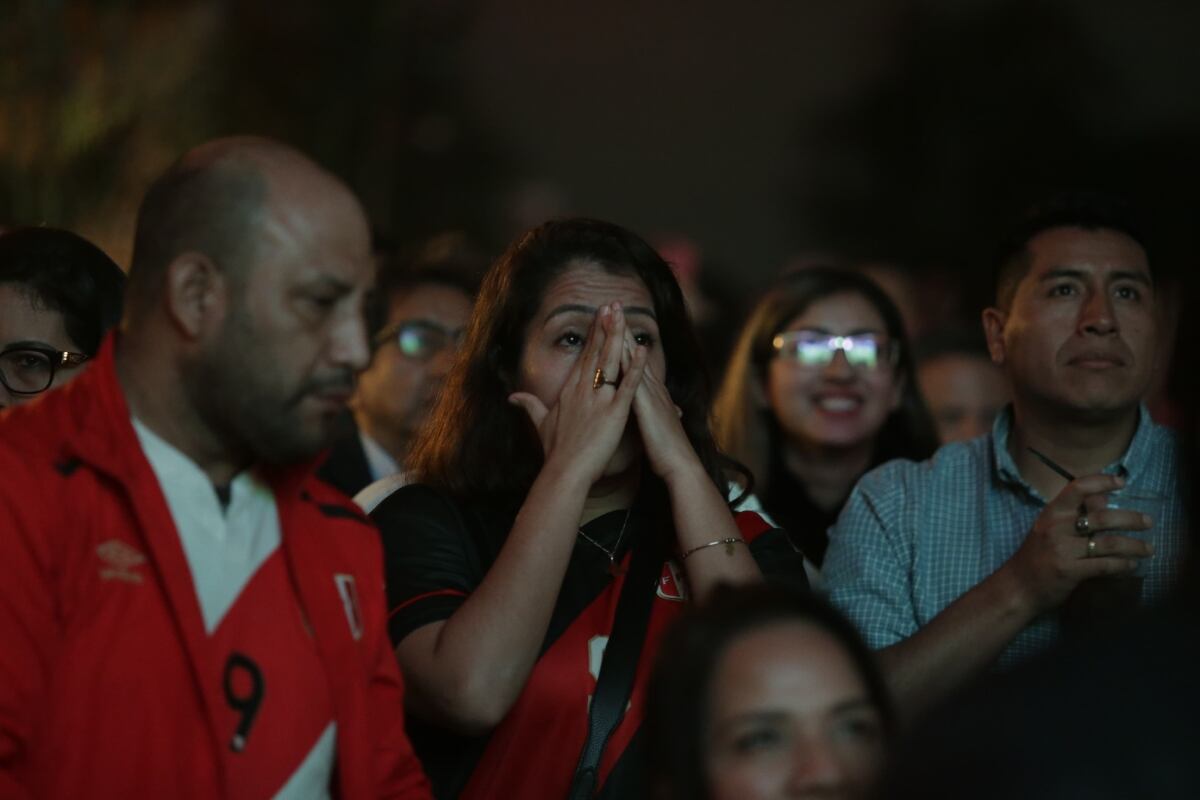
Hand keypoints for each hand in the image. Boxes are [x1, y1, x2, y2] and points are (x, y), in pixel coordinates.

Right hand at [508, 304, 645, 485]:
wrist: (564, 471)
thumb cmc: (555, 451)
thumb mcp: (540, 424)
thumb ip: (529, 406)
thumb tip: (513, 397)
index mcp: (570, 390)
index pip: (584, 356)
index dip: (593, 334)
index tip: (600, 315)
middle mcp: (583, 390)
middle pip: (596, 351)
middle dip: (605, 326)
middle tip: (613, 303)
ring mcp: (598, 399)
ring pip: (610, 361)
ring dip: (617, 336)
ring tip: (624, 315)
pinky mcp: (614, 412)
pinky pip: (628, 386)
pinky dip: (636, 367)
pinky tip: (643, 350)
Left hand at [624, 327, 698, 481]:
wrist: (680, 466)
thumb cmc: (666, 449)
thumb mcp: (654, 425)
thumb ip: (649, 411)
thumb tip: (647, 406)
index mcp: (649, 393)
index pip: (632, 360)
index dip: (622, 340)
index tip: (611, 320)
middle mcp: (652, 388)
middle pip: (633, 352)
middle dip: (622, 328)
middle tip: (612, 304)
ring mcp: (652, 396)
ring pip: (635, 360)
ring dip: (625, 337)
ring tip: (616, 315)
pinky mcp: (649, 408)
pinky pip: (638, 382)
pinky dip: (634, 364)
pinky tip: (628, 349)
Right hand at [1003, 474, 1152, 614]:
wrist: (1017, 587)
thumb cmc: (1036, 556)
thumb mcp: (1049, 529)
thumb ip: (1074, 514)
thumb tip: (1104, 498)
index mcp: (1052, 513)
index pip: (1077, 488)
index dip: (1102, 481)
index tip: (1122, 482)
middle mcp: (1056, 528)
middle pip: (1102, 517)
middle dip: (1131, 519)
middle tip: (1148, 522)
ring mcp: (1062, 549)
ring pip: (1108, 542)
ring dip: (1134, 545)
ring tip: (1149, 548)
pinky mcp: (1069, 571)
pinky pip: (1104, 565)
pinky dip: (1123, 564)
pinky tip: (1132, 565)